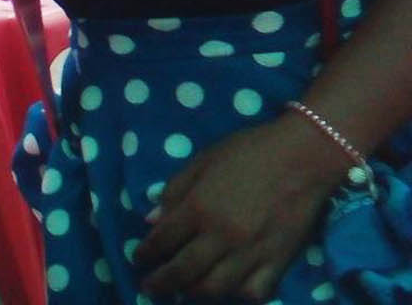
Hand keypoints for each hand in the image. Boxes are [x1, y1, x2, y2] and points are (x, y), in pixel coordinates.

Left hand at [134, 115, 346, 300]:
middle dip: (161, 284)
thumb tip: (151, 220)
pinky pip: (254, 293)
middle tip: (150, 288)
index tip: (138, 260)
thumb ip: (175, 190)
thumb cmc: (248, 152)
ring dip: (194, 294)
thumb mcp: (202, 161)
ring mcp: (250, 252)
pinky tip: (229, 290)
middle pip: (183, 272)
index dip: (145, 254)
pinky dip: (238, 297)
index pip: (162, 240)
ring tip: (185, 291)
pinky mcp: (279, 262)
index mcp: (198, 207)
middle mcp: (220, 235)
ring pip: (215, 289)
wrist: (303, 156)